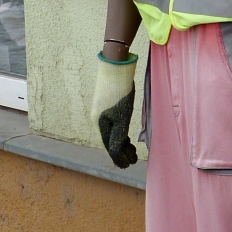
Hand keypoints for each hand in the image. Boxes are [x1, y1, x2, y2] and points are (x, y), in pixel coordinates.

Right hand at [91, 52, 138, 168]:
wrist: (115, 66)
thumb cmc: (120, 92)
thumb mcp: (121, 117)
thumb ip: (119, 137)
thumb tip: (117, 154)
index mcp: (99, 124)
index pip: (108, 147)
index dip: (119, 158)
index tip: (129, 165)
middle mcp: (97, 119)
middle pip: (108, 141)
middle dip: (121, 152)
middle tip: (133, 160)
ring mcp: (101, 112)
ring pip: (111, 133)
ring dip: (121, 143)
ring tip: (132, 149)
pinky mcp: (107, 105)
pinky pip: (112, 124)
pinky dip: (120, 133)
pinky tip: (126, 135)